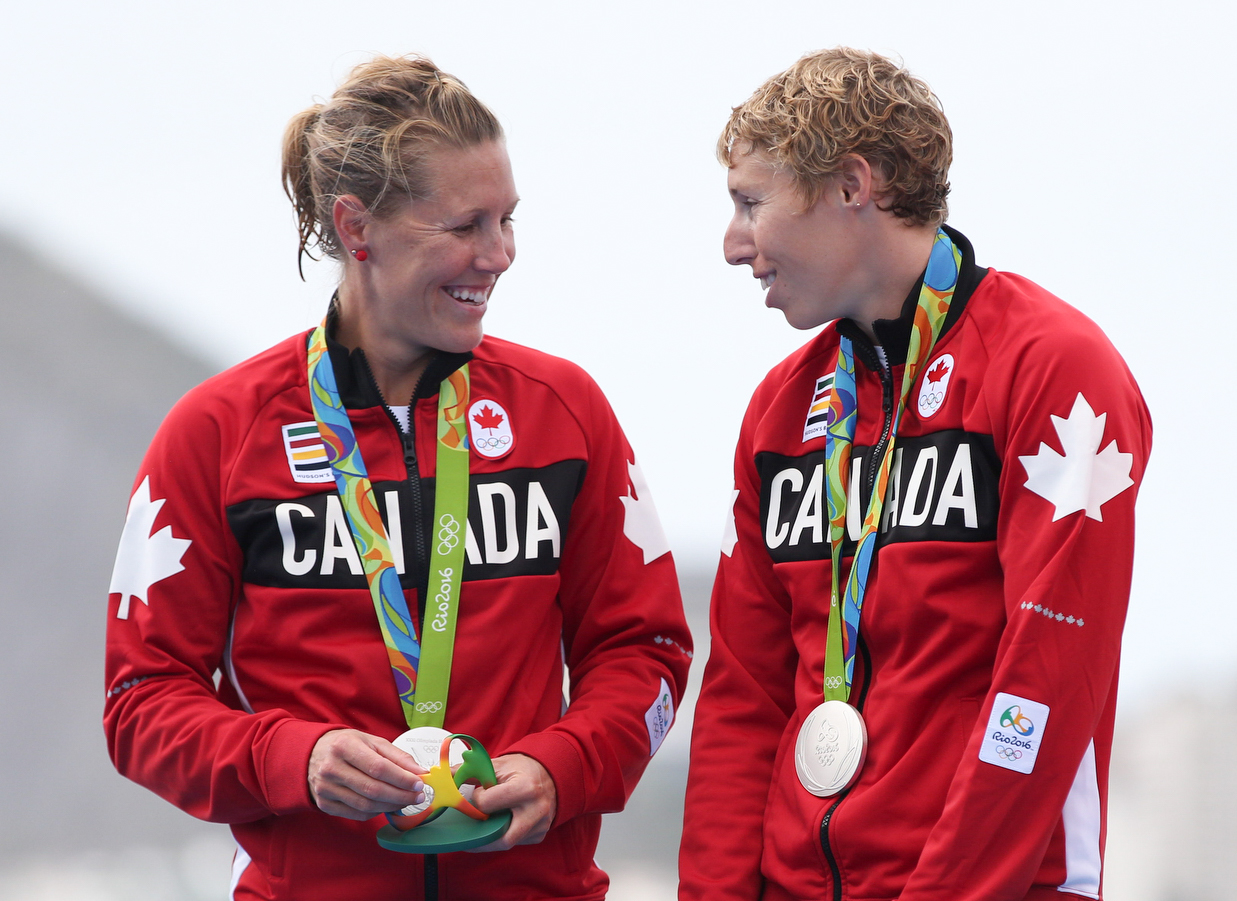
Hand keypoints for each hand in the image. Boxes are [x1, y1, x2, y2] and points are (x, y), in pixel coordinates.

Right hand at [307, 729, 426, 820]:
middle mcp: (332, 768)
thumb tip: (419, 772)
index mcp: (344, 746)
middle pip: (373, 790)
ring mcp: (326, 788)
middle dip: (401, 796)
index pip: (379, 768)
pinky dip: (376, 812)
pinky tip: (386, 805)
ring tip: (405, 801)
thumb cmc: (346, 745)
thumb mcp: (371, 741)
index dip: (402, 779)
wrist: (312, 753)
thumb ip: (397, 756)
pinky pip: (357, 814)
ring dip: (391, 806)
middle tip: (418, 796)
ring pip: (366, 805)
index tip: (419, 784)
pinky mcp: (324, 804)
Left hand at [467, 753, 556, 850]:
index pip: (487, 804)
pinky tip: (498, 826)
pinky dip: (504, 836)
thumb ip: (470, 772)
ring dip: (490, 838)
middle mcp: (536, 810)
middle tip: (467, 831)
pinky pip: (517, 842)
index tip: (479, 792)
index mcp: (525, 788)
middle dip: (481, 836)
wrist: (551, 773)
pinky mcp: (540, 834)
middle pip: (501, 837)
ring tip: (479, 830)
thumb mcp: (498, 765)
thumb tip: (445, 776)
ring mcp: (540, 825)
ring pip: (507, 843)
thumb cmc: (523, 768)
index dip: (478, 798)